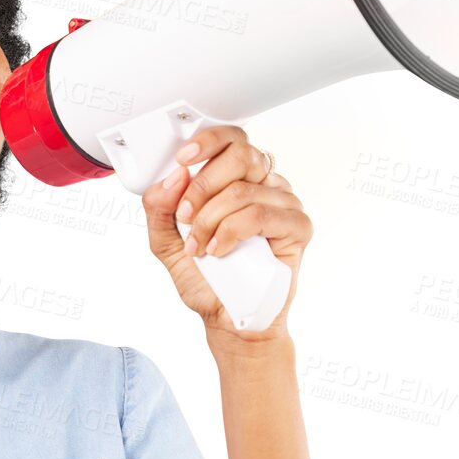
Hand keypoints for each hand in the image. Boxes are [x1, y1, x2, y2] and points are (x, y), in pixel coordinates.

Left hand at [141, 125, 311, 344]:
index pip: (232, 140)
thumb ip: (159, 208)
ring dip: (209, 221)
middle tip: (186, 216)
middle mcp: (266, 185)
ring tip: (199, 247)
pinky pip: (259, 215)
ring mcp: (285, 204)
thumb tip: (173, 177)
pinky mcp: (298, 227)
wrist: (227, 318)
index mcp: (240, 178)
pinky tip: (219, 251)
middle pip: (242, 155)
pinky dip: (230, 232)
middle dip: (202, 186)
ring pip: (242, 190)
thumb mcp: (166, 242)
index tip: (183, 159)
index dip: (208, 142)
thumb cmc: (206, 279)